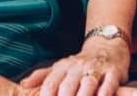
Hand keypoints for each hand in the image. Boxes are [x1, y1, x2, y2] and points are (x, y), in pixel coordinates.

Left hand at [19, 38, 136, 95]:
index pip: (50, 84)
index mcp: (63, 66)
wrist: (108, 45)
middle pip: (67, 87)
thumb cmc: (80, 63)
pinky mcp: (113, 72)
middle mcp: (78, 67)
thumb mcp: (60, 66)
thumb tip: (23, 84)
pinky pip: (108, 85)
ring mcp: (96, 68)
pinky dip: (104, 94)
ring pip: (87, 85)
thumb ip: (42, 76)